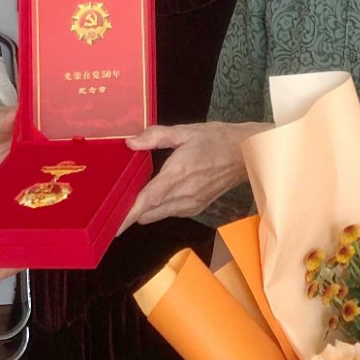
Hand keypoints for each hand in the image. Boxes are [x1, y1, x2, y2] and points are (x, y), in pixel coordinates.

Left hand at [120, 121, 268, 227]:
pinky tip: (159, 193)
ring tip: (135, 195)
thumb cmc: (217, 140)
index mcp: (177, 174)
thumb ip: (156, 136)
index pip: (147, 200)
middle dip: (131, 211)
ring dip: (145, 209)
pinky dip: (159, 207)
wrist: (247, 154)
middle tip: (115, 201)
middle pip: (148, 213)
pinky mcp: (197, 208)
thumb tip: (131, 143)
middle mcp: (183, 195)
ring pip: (157, 214)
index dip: (128, 215)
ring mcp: (191, 204)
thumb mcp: (186, 131)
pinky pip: (170, 212)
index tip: (112, 227)